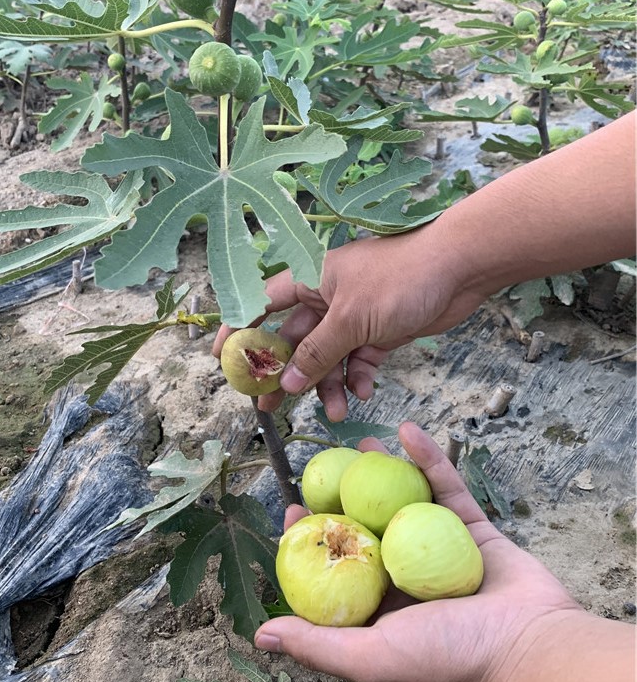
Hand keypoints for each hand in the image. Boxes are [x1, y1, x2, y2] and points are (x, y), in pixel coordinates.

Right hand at [213, 228, 486, 421]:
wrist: (459, 269)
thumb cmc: (398, 280)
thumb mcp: (350, 319)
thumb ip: (317, 352)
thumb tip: (285, 383)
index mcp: (308, 281)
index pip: (260, 304)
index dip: (238, 329)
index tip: (221, 359)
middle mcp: (325, 299)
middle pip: (293, 341)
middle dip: (285, 375)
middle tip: (269, 409)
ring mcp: (352, 317)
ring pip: (327, 358)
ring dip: (327, 385)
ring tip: (335, 412)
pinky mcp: (377, 332)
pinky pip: (357, 361)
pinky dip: (357, 378)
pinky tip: (364, 392)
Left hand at [255, 424, 633, 681]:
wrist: (532, 648)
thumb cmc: (449, 658)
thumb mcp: (373, 656)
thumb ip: (318, 643)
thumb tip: (261, 635)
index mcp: (383, 606)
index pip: (337, 565)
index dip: (313, 538)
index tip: (294, 510)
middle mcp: (408, 575)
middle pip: (370, 526)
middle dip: (346, 495)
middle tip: (326, 466)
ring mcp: (441, 549)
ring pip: (405, 501)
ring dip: (385, 470)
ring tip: (362, 443)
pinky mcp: (473, 529)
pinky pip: (447, 486)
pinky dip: (429, 458)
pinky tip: (408, 431)